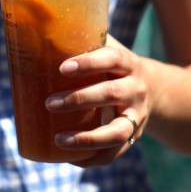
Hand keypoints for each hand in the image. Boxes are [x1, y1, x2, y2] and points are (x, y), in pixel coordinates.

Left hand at [45, 36, 150, 167]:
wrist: (153, 88)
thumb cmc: (113, 65)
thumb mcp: (106, 48)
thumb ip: (81, 40)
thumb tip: (37, 33)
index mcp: (128, 63)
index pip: (111, 59)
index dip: (88, 63)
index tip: (62, 68)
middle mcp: (136, 89)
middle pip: (111, 94)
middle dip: (79, 100)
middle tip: (49, 103)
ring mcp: (137, 116)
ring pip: (116, 131)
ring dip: (87, 138)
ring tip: (58, 139)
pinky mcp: (133, 137)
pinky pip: (114, 153)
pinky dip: (91, 158)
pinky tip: (68, 157)